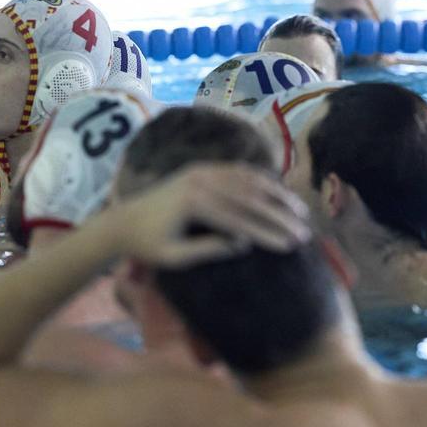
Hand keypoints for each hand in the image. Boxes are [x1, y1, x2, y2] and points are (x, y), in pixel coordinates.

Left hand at [113, 163, 311, 267]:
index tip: (289, 246)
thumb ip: (208, 249)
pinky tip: (277, 191)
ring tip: (299, 211)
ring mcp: (200, 171)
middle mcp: (199, 181)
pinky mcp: (200, 169)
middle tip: (303, 232)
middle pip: (249, 197)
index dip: (267, 234)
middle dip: (280, 216)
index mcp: (193, 203)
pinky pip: (236, 171)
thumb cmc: (147, 246)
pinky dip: (259, 179)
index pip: (240, 220)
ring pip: (247, 179)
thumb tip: (243, 245)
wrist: (123, 221)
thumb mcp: (175, 257)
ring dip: (276, 194)